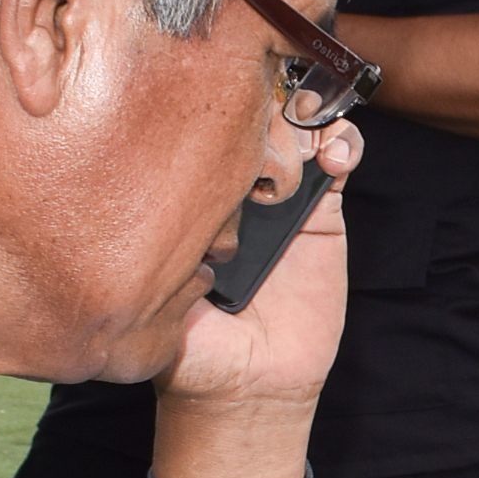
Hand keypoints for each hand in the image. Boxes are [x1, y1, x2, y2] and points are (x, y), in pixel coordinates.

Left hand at [151, 120, 360, 477]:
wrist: (247, 388)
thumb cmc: (191, 346)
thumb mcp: (152, 291)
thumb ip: (150, 246)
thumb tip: (135, 182)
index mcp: (188, 198)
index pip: (198, 130)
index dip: (208, 100)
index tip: (211, 89)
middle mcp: (232, 188)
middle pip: (250, 115)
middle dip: (258, 93)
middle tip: (258, 97)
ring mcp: (280, 198)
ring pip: (296, 128)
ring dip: (304, 110)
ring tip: (302, 119)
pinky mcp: (322, 216)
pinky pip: (339, 163)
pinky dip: (342, 144)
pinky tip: (334, 154)